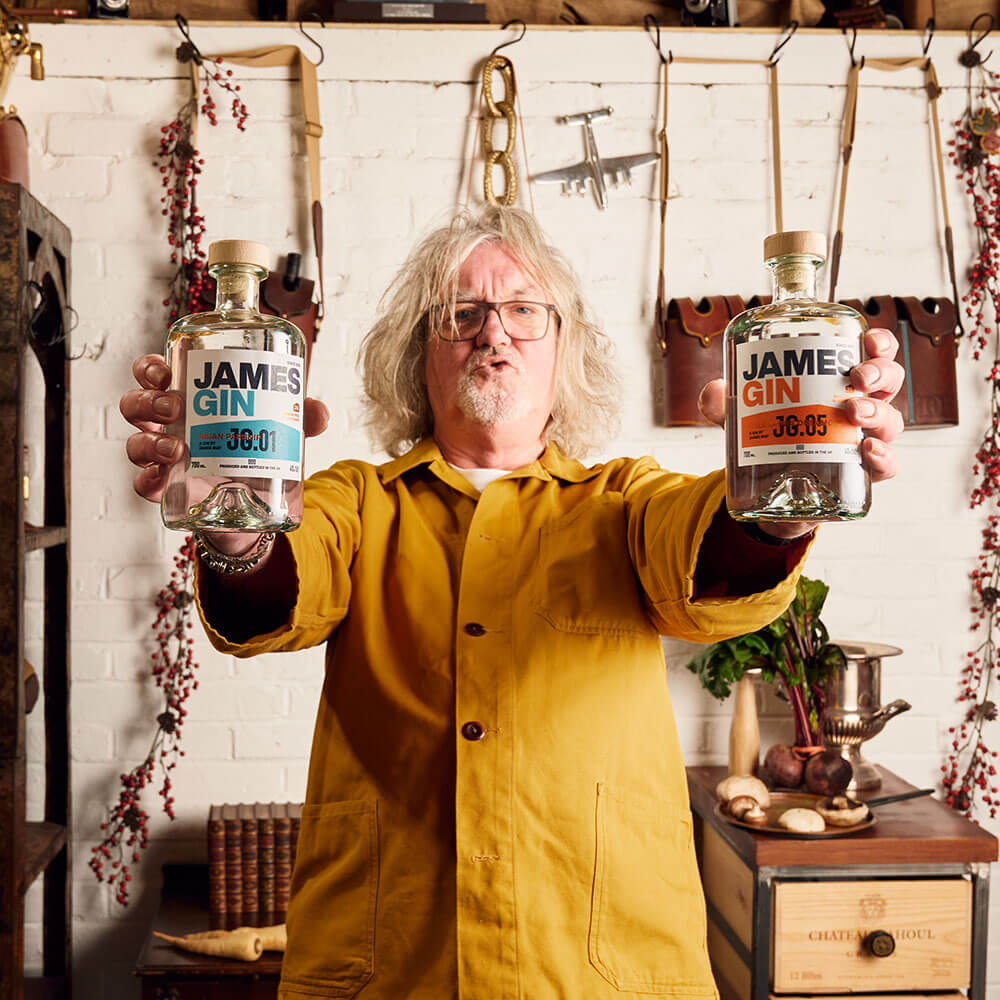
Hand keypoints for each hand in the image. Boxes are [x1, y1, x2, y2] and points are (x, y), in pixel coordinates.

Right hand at [120, 353, 329, 503]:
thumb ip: (299, 418)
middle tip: (175, 406)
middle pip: (135, 403)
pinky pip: (143, 485)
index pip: (156, 373)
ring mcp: (163, 458)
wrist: (255, 504)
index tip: (167, 371)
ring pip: (135, 443)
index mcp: (188, 398)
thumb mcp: (279, 429)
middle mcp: (168, 424)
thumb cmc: (255, 449)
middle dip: (149, 401)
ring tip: (178, 447)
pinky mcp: (168, 490)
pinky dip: (148, 481)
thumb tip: (320, 413)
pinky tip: (164, 480)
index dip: (151, 368)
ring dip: (149, 442)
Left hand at [697, 327, 904, 538]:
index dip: (879, 344)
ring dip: (877, 412)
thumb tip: (712, 393)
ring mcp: (863, 441)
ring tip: (853, 412)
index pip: (871, 355)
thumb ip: (724, 404)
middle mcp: (860, 408)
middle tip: (856, 377)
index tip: (868, 340)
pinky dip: (884, 457)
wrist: (768, 493)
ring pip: (891, 421)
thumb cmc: (769, 439)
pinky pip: (886, 466)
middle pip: (889, 381)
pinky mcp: (860, 476)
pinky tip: (867, 450)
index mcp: (839, 383)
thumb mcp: (742, 418)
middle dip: (879, 372)